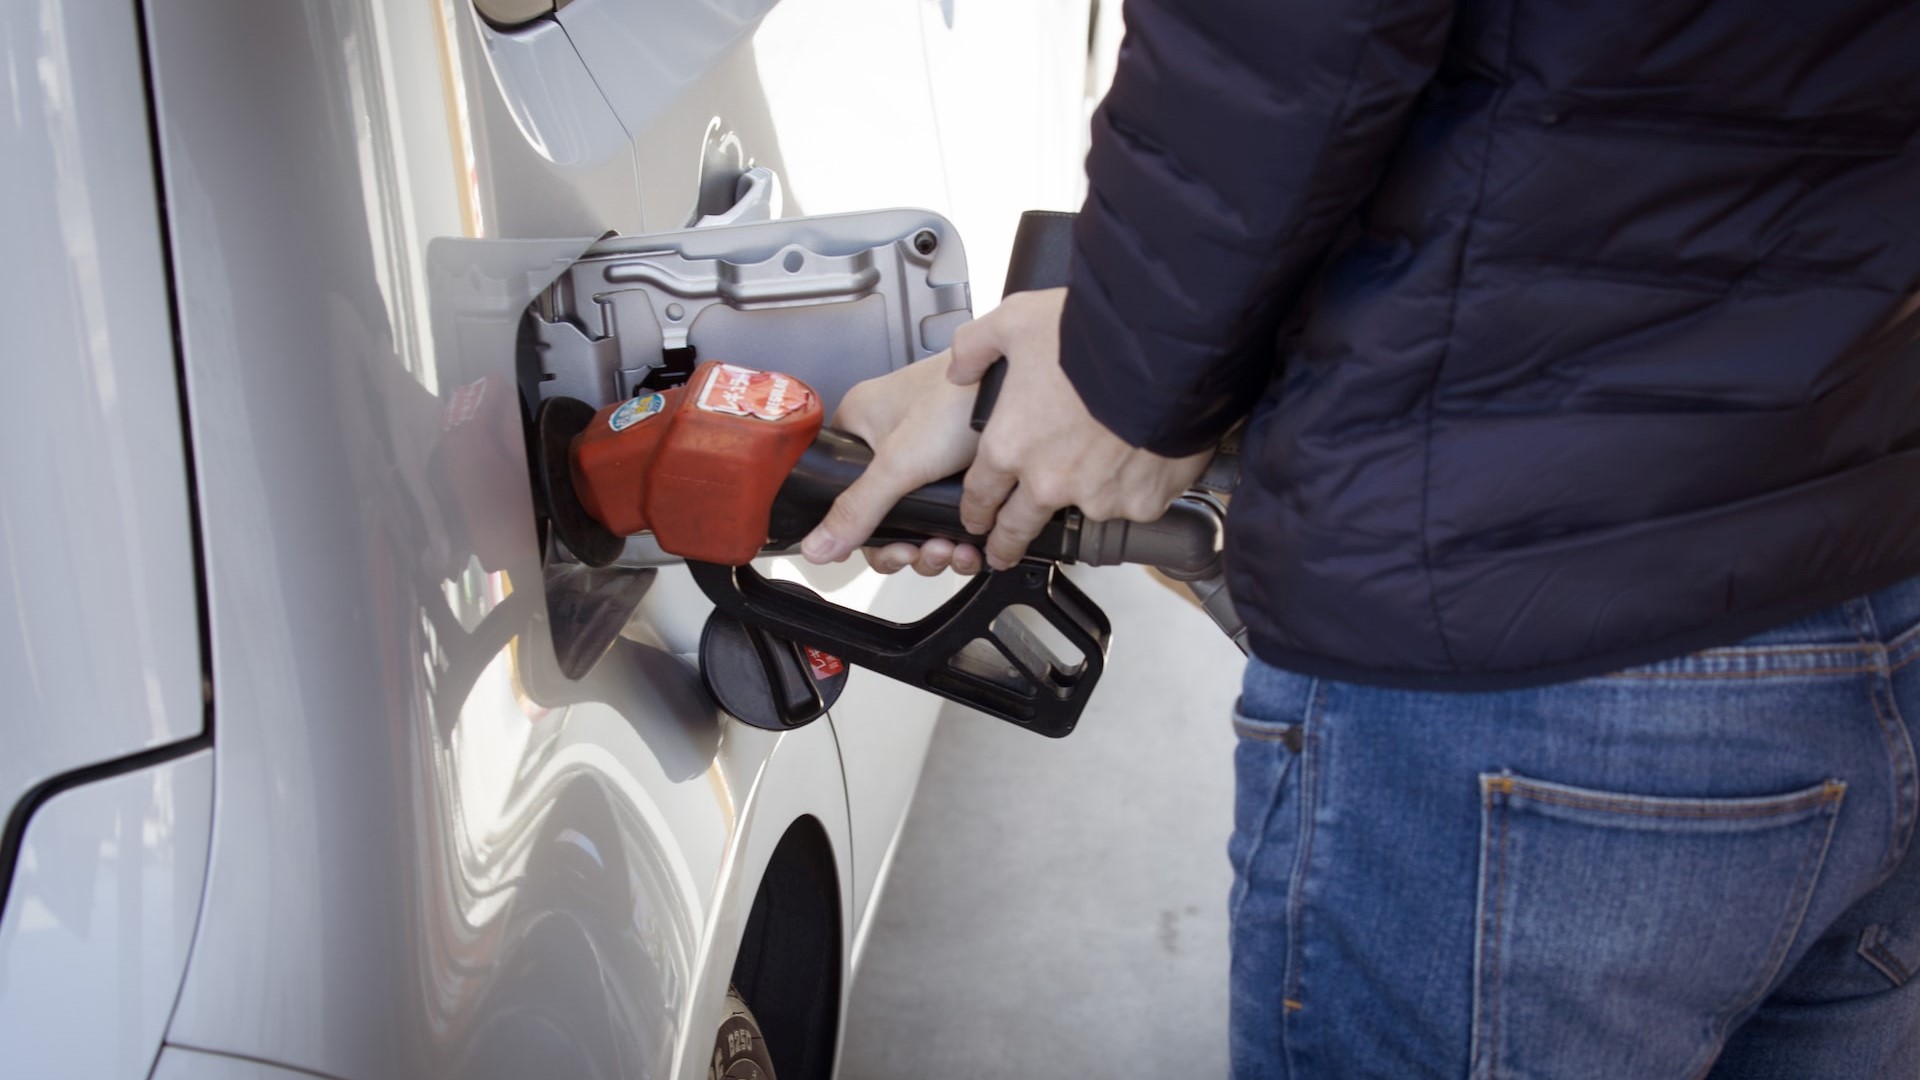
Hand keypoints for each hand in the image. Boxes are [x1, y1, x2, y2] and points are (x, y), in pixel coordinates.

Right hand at [799, 353, 985, 574]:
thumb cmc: (961, 397)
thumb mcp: (900, 462)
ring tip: (954, 548)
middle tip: (925, 551)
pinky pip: (949, 515)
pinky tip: (971, 544)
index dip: (863, 534)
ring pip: (919, 521)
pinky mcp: (961, 467)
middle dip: (908, 547)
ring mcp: (927, 456)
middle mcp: (889, 441)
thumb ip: (858, 509)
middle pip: (884, 517)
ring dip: (936, 548)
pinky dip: (959, 538)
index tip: (892, 550)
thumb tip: (818, 546)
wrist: (1024, 384)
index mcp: (859, 427)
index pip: (842, 495)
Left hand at [949, 288, 1211, 569]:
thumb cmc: (1091, 336)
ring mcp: (1096, 497)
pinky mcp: (1141, 502)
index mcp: (1010, 445)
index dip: (975, 510)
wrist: (1162, 351)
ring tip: (1102, 467)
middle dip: (1006, 544)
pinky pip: (1134, 503)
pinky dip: (1136, 486)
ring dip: (1086, 496)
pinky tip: (1141, 456)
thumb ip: (976, 348)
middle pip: (1017, 528)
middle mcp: (1048, 481)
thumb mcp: (1015, 322)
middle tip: (1004, 552)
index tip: (977, 518)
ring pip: (1084, 510)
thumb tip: (960, 368)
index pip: (979, 494)